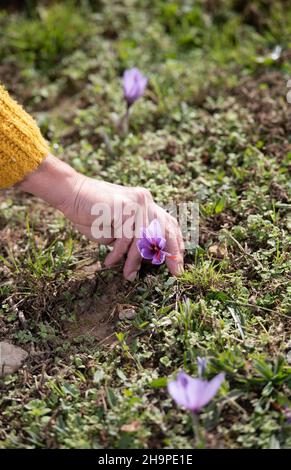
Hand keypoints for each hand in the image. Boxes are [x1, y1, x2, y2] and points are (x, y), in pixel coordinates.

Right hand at [19, 154, 183, 280]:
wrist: (71, 194)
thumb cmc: (92, 213)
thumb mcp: (118, 228)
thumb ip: (134, 238)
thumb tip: (149, 259)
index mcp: (146, 203)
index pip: (168, 222)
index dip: (177, 241)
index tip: (180, 259)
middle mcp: (145, 201)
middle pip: (164, 231)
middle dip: (171, 254)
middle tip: (175, 272)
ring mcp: (135, 203)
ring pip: (143, 239)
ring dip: (134, 261)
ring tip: (128, 275)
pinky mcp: (123, 208)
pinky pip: (125, 238)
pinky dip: (117, 254)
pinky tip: (110, 262)